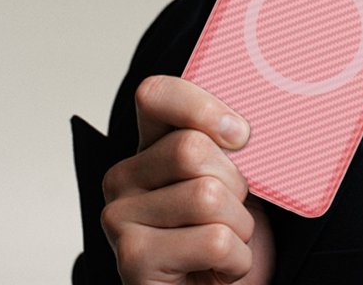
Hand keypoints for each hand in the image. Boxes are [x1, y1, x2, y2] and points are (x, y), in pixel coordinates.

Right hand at [101, 75, 274, 283]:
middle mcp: (122, 176)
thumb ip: (225, 143)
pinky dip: (237, 260)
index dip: (201, 107)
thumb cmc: (226, 235)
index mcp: (146, 146)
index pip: (155, 95)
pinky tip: (219, 271)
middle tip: (231, 212)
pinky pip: (216, 241)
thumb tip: (242, 129)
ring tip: (225, 244)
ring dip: (239, 226)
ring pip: (207, 196)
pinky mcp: (133, 259)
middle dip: (235, 184)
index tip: (239, 135)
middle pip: (192, 149)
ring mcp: (120, 218)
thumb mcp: (231, 177)